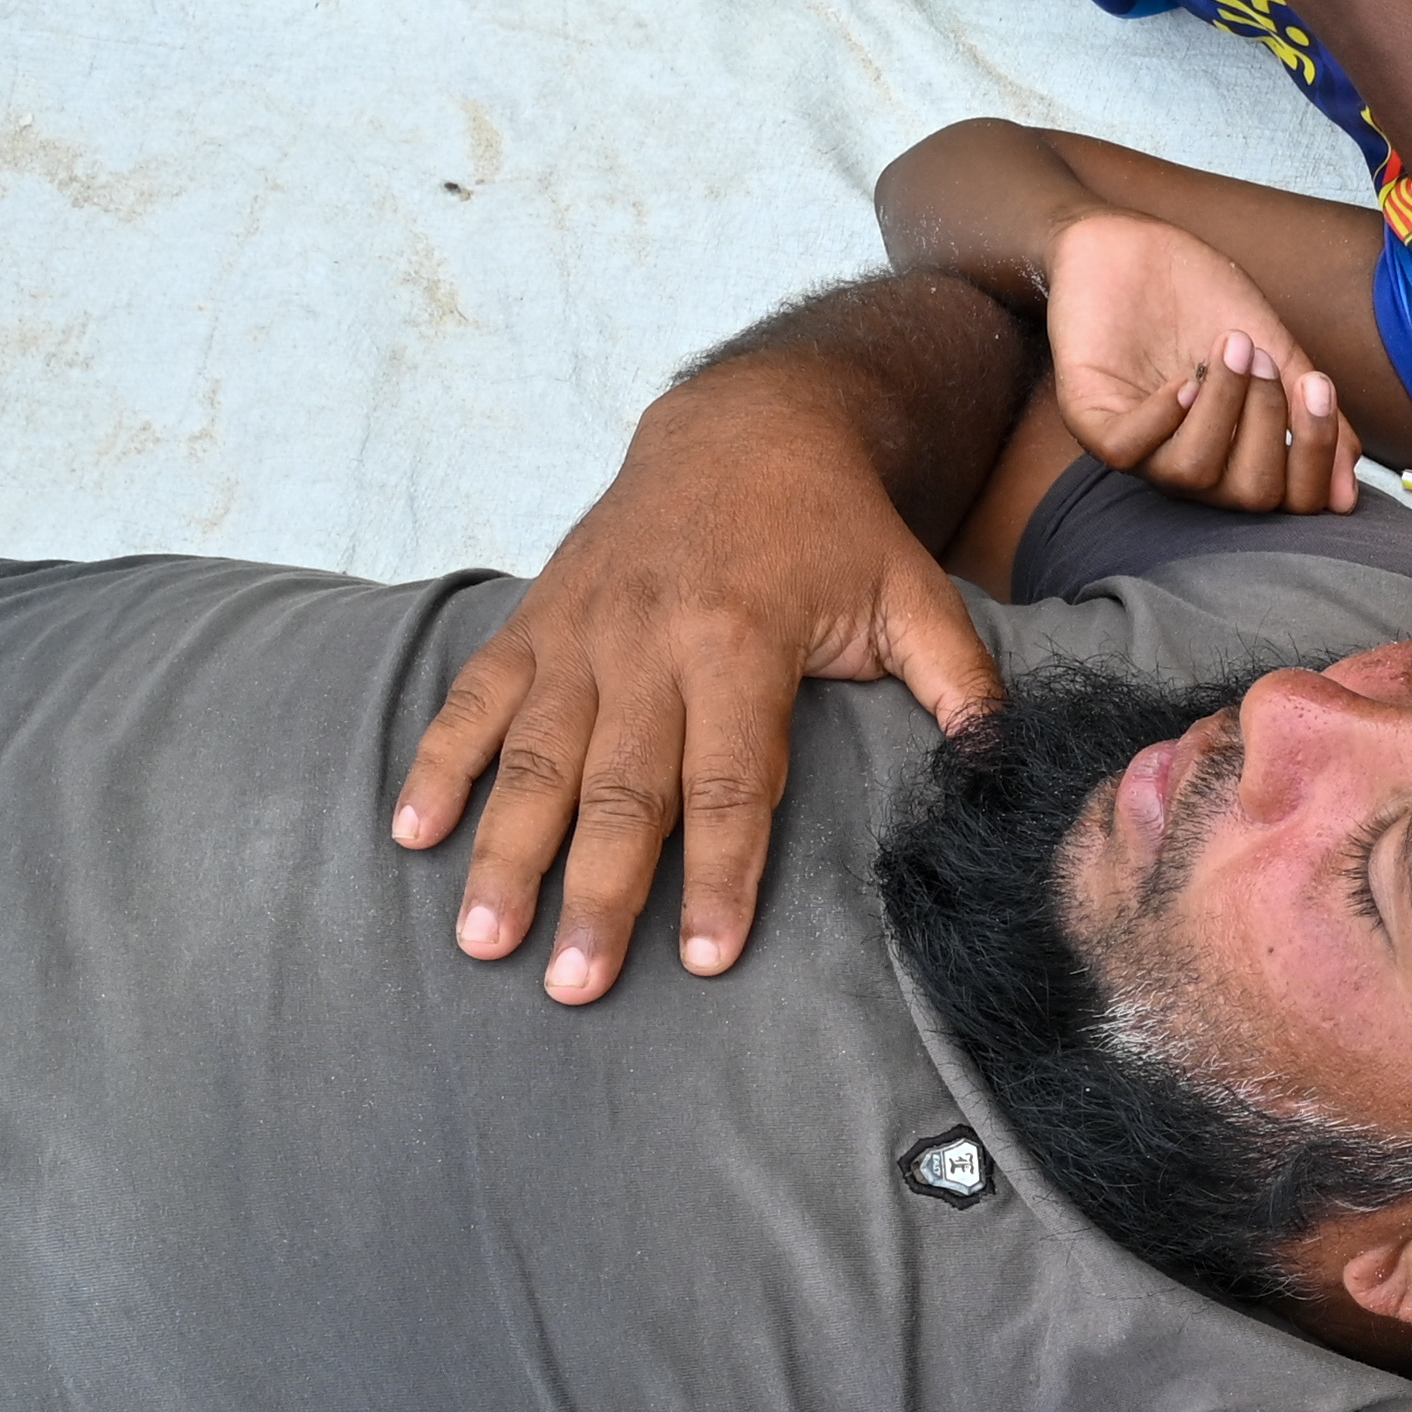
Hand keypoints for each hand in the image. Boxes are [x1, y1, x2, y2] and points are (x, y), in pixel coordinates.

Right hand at [394, 369, 1004, 997]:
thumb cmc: (837, 528)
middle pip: (622, 787)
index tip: (709, 959)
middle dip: (597, 891)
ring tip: (482, 939)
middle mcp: (648, 639)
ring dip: (504, 851)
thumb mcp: (915, 593)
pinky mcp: (535, 620)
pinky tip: (411, 835)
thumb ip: (960, 682)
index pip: (732, 781)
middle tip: (575, 986)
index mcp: (742, 640)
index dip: (723, 873)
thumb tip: (1001, 767)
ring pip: (533, 754)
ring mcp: (581, 631)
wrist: (744, 424)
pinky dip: (439, 764)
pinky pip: (476, 698)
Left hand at [1046, 210, 1364, 512]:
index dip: (1315, 454)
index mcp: (1240, 455)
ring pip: (1192, 473)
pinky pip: (1129, 450)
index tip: (1318, 388)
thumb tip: (1346, 490)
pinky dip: (1163, 415)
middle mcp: (1194, 464)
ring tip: (1226, 348)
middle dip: (1268, 422)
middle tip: (1257, 355)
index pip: (1291, 499)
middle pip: (1250, 495)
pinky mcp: (1091, 421)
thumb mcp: (1274, 350)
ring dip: (1221, 407)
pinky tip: (1182, 377)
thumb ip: (1311, 415)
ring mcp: (1142, 447)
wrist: (1133, 244)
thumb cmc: (1201, 297)